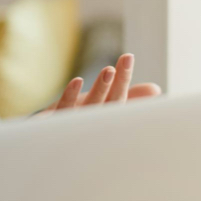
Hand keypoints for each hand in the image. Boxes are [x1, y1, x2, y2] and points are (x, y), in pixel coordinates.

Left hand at [33, 53, 160, 117]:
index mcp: (104, 119)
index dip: (124, 79)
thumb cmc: (76, 121)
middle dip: (120, 82)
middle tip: (127, 58)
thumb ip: (126, 98)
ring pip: (90, 108)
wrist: (44, 143)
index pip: (119, 98)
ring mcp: (74, 127)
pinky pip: (63, 113)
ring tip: (109, 70)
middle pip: (110, 103)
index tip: (128, 56)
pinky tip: (77, 82)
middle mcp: (92, 125)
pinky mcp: (53, 127)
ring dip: (101, 89)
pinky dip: (71, 97)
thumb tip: (155, 90)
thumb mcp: (101, 106)